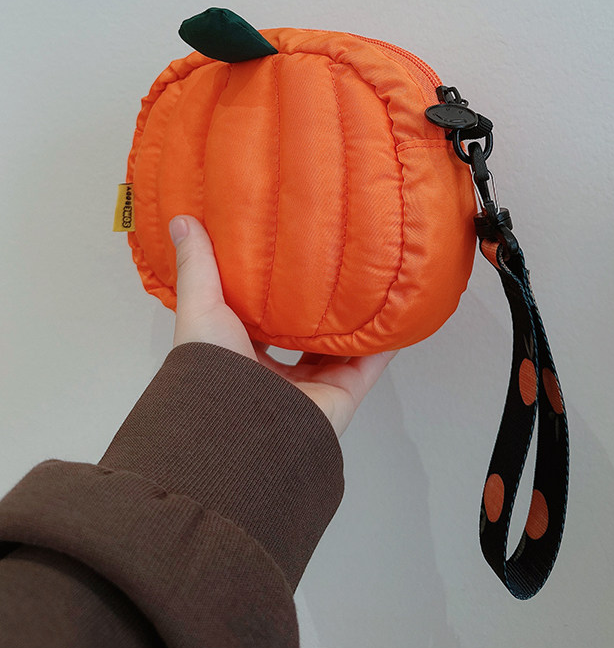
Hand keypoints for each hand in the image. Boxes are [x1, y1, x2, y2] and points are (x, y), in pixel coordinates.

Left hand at [169, 215, 397, 436]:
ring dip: (353, 322)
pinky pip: (370, 365)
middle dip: (316, 307)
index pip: (258, 319)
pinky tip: (396, 315)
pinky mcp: (341, 395)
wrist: (240, 427)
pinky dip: (384, 343)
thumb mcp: (200, 308)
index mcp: (238, 355)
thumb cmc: (212, 370)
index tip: (286, 258)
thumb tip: (181, 220)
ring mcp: (310, 387)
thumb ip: (197, 267)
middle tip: (334, 266)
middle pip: (302, 335)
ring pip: (338, 350)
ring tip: (370, 284)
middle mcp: (274, 375)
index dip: (270, 291)